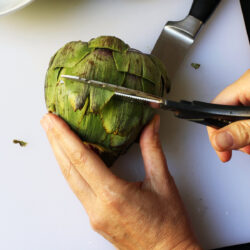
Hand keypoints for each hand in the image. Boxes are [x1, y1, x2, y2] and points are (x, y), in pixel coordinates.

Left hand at [41, 113, 199, 249]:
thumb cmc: (168, 224)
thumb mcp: (163, 182)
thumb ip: (152, 149)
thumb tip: (149, 125)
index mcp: (114, 195)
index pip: (82, 159)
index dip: (65, 136)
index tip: (53, 120)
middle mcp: (98, 207)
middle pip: (69, 168)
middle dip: (55, 141)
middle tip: (47, 121)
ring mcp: (94, 215)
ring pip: (70, 180)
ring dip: (60, 155)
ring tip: (53, 135)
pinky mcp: (95, 219)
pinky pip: (78, 189)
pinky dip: (71, 169)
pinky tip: (71, 159)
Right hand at [207, 69, 249, 161]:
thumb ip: (243, 130)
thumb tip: (220, 140)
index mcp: (246, 85)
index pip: (214, 109)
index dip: (214, 131)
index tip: (221, 149)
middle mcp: (248, 87)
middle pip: (225, 115)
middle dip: (231, 136)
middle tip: (241, 148)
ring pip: (238, 118)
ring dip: (243, 135)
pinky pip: (247, 116)